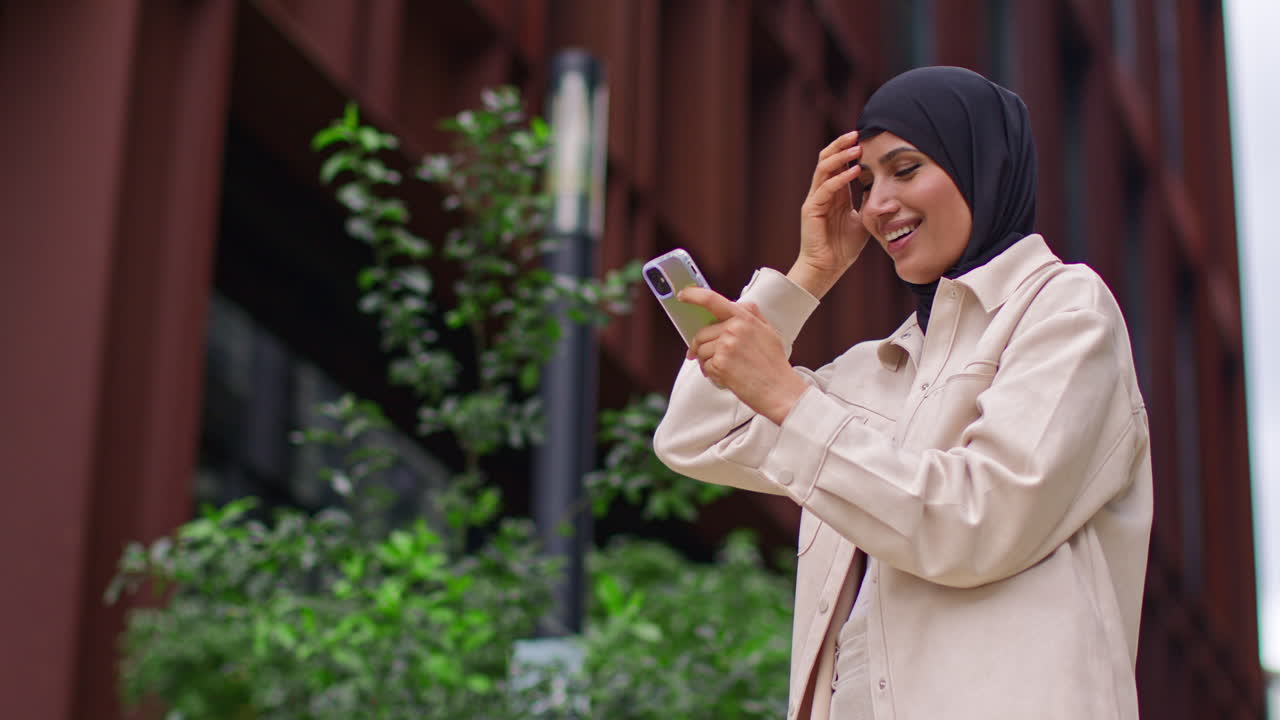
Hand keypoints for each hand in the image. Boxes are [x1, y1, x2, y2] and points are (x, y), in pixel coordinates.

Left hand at [679, 287, 810, 424]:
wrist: (780, 390)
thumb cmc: (774, 364)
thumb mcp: (768, 331)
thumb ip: (752, 315)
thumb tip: (737, 303)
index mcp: (744, 318)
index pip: (712, 300)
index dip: (694, 295)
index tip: (683, 295)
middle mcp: (733, 329)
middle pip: (701, 333)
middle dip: (699, 346)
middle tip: (704, 357)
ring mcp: (726, 346)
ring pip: (700, 351)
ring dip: (706, 362)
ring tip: (722, 369)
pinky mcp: (720, 364)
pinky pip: (705, 366)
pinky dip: (711, 374)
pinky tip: (725, 377)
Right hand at [791, 131, 870, 298]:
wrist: (827, 268)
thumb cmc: (843, 249)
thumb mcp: (864, 221)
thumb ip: (870, 205)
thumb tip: (887, 192)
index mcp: (834, 194)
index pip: (837, 164)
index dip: (848, 150)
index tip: (864, 139)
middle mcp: (822, 193)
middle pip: (826, 160)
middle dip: (840, 146)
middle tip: (856, 134)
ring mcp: (815, 200)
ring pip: (823, 169)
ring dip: (840, 157)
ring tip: (855, 148)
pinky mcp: (812, 210)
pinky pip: (825, 188)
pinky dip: (840, 178)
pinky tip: (854, 171)